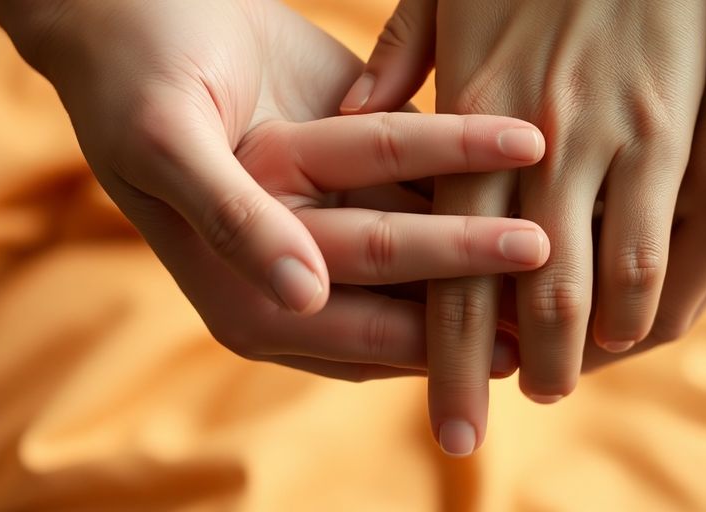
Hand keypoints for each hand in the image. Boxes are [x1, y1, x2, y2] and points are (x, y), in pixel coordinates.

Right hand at [0, 0, 549, 379]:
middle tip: (557, 267)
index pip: (363, 325)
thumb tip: (301, 299)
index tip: (513, 327)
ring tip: (568, 232)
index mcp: (253, 296)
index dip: (436, 330)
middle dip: (481, 279)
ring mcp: (337, 214)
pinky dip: (474, 182)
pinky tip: (531, 181)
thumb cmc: (136, 79)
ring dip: (493, 235)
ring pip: (429, 233)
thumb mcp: (170, 149)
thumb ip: (235, 224)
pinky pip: (427, 178)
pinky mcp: (361, 164)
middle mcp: (305, 267)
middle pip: (412, 283)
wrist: (138, 8)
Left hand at [345, 0, 705, 453]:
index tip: (443, 413)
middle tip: (485, 422)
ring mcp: (607, 140)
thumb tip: (349, 126)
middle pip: (514, 290)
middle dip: (498, 372)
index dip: (442, 348)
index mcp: (471, 113)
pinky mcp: (668, 132)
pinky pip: (653, 240)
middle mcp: (536, 143)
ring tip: (554, 384)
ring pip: (589, 280)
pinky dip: (638, 301)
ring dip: (573, 350)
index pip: (448, 258)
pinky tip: (626, 332)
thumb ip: (397, 63)